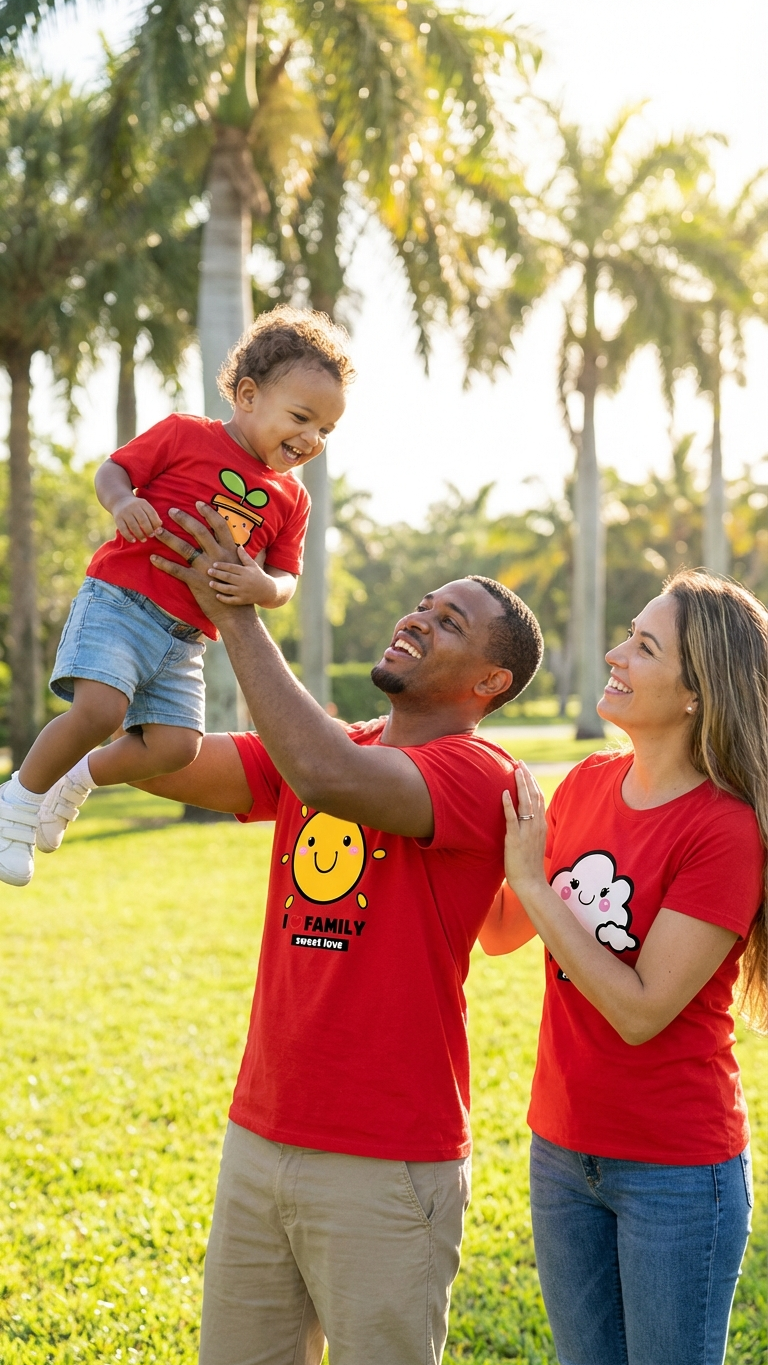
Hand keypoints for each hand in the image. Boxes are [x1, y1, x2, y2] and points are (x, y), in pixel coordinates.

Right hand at [114, 494, 162, 542]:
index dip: (156, 523)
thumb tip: (160, 528)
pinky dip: (129, 536)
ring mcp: (125, 512)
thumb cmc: (137, 508)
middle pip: (143, 520)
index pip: (152, 513)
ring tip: (144, 540)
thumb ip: (152, 516)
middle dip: (148, 530)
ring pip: (133, 525)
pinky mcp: (117, 518)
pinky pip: (123, 529)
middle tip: (151, 535)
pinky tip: (133, 541)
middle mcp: (133, 506)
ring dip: (140, 534)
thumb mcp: (145, 507)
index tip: (158, 531)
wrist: (119, 500)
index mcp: (143, 503)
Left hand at [149, 501, 245, 622]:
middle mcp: (218, 556)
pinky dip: (163, 564)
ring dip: (168, 538)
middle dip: (184, 519)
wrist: (237, 614)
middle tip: (171, 510)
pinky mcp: (196, 582)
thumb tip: (246, 546)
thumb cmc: (241, 593)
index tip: (198, 503)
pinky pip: (176, 570)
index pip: (219, 525)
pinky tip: (152, 558)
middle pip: (199, 531)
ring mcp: (206, 568)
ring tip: (156, 530)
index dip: (208, 513)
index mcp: (230, 551)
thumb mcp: (246, 570)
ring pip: (184, 548)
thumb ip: (244, 556)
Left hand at [208, 547, 277, 606]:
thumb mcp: (253, 565)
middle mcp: (244, 581)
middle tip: (208, 571)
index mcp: (246, 571)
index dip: (222, 565)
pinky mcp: (243, 601)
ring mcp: (243, 592)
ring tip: (210, 583)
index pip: (232, 568)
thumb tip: (238, 545)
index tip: (214, 564)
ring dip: (218, 586)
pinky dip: (224, 599)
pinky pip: (232, 600)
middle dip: (218, 574)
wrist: (269, 591)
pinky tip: (217, 596)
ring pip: (228, 589)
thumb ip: (244, 556)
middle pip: (228, 577)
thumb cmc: (258, 576)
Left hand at [502, 763, 547, 896]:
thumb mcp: (533, 843)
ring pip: (526, 802)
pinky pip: (512, 818)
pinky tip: (504, 793)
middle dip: (527, 777)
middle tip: (520, 763)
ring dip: (521, 785)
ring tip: (515, 770)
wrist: (532, 883)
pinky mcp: (516, 839)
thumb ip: (529, 830)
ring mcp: (527, 831)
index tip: (526, 770)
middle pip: (534, 795)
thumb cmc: (529, 865)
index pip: (539, 798)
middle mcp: (536, 825)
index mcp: (541, 825)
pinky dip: (508, 804)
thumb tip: (522, 820)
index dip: (533, 782)